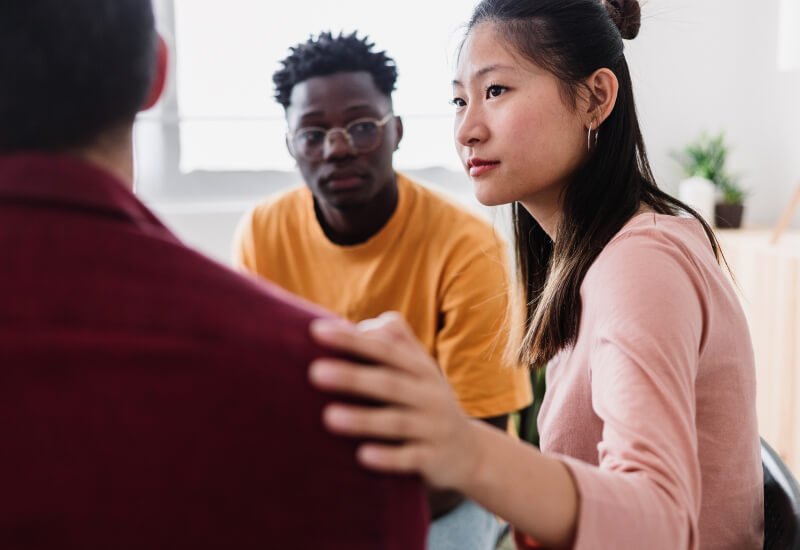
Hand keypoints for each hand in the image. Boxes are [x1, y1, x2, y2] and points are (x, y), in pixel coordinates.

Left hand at [308, 312, 480, 490]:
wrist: (470, 452)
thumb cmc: (426, 401)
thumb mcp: (419, 368)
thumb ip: (391, 341)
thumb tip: (349, 323)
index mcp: (421, 368)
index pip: (385, 348)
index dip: (352, 340)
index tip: (316, 331)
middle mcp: (429, 394)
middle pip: (389, 382)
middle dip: (353, 377)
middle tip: (314, 372)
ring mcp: (433, 428)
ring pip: (397, 422)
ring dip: (363, 419)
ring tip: (328, 417)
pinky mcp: (433, 459)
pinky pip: (410, 458)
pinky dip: (388, 457)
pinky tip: (362, 455)